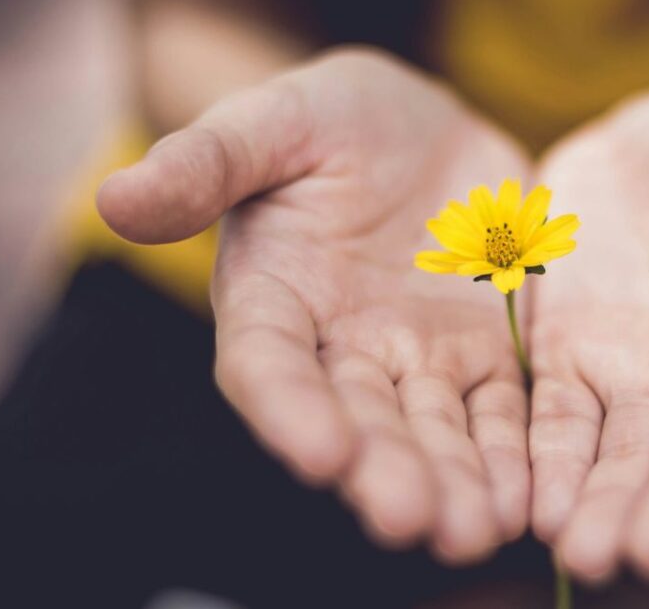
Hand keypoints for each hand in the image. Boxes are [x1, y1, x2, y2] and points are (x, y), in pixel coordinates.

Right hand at [97, 49, 531, 562]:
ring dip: (456, 482)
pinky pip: (501, 410)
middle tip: (413, 520)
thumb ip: (207, 161)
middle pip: (360, 420)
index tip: (321, 453)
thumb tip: (115, 196)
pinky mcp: (485, 353)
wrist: (417, 127)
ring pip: (435, 430)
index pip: (270, 366)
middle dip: (385, 471)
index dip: (290, 410)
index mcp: (274, 299)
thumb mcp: (272, 121)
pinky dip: (514, 453)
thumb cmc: (328, 119)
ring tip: (478, 528)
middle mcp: (342, 348)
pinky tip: (532, 495)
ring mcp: (418, 357)